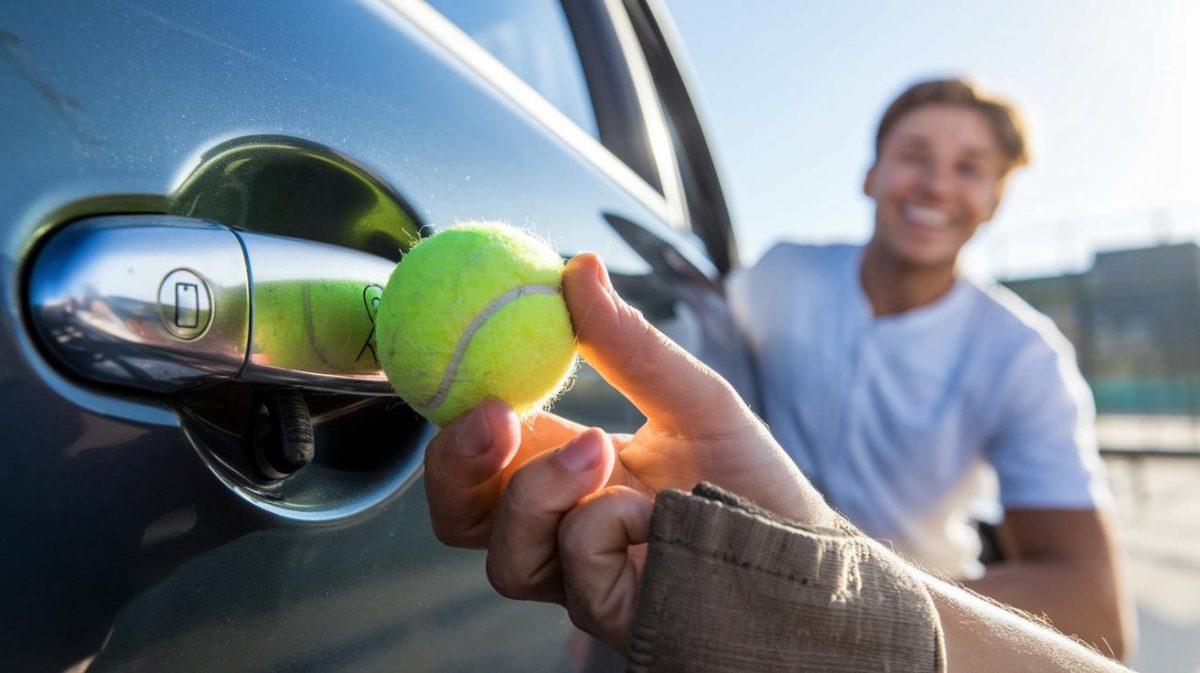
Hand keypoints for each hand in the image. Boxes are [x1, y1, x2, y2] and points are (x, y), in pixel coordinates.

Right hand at [422, 253, 833, 649]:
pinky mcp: (614, 614)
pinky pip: (575, 569)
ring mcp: (581, 579)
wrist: (811, 549)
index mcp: (564, 472)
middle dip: (456, 467)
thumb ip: (629, 345)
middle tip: (494, 416)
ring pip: (504, 556)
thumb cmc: (749, 476)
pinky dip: (605, 527)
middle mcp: (560, 530)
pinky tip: (658, 514)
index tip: (461, 355)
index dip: (452, 416)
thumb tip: (577, 266)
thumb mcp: (692, 398)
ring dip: (538, 492)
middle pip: (460, 517)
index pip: (479, 455)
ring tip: (600, 449)